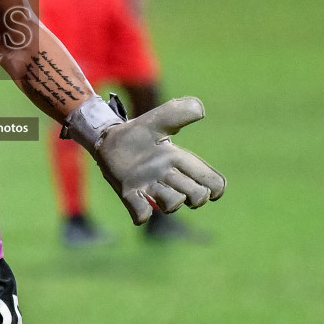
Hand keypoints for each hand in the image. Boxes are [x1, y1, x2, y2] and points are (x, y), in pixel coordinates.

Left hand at [85, 97, 225, 224]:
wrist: (107, 139)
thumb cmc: (138, 132)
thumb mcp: (159, 119)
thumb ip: (179, 112)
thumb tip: (201, 110)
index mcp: (180, 161)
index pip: (211, 183)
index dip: (215, 188)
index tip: (208, 185)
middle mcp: (169, 178)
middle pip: (197, 197)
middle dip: (195, 194)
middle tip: (178, 180)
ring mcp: (150, 188)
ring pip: (173, 205)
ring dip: (170, 199)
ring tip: (155, 186)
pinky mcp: (130, 194)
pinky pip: (142, 213)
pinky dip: (143, 211)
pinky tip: (137, 195)